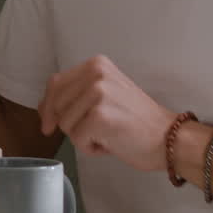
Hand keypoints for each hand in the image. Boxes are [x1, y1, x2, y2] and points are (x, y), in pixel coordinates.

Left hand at [38, 54, 176, 171]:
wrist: (168, 138)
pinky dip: (90, 148)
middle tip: (96, 130)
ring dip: (82, 137)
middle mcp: (95, 73)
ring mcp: (98, 93)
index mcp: (96, 64)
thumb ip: (76, 95)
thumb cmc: (135, 122)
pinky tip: (110, 143)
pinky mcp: (100, 116)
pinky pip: (77, 140)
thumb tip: (44, 110)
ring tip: (107, 135)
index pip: (56, 83)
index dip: (48, 106)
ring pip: (65, 124)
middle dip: (69, 125)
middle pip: (56, 105)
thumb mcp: (104, 95)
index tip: (48, 124)